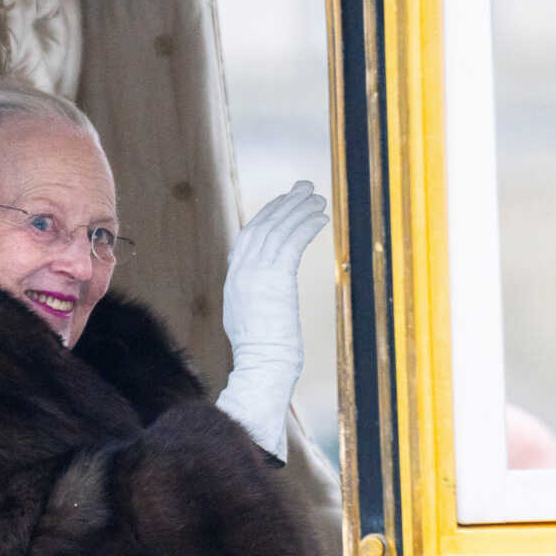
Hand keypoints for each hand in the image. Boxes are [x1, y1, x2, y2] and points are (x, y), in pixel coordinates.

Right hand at [214, 180, 328, 454]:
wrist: (262, 368)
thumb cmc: (264, 356)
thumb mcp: (251, 321)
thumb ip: (256, 298)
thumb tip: (271, 293)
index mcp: (234, 281)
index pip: (248, 237)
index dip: (267, 216)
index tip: (283, 203)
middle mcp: (241, 272)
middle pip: (262, 226)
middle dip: (285, 204)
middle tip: (304, 187)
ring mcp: (255, 274)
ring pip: (278, 230)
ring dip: (299, 210)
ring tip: (318, 198)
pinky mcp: (275, 279)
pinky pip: (292, 242)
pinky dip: (306, 226)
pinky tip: (321, 218)